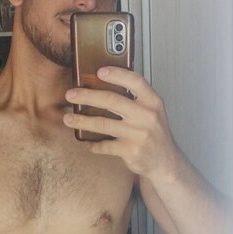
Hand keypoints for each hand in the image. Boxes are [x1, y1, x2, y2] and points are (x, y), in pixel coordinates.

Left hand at [63, 66, 177, 180]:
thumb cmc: (154, 133)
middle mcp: (147, 116)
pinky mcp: (131, 151)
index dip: (117, 74)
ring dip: (82, 121)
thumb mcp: (152, 112)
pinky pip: (105, 145)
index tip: (99, 71)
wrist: (165, 161)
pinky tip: (87, 143)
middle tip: (71, 95)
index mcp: (153, 102)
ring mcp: (139, 134)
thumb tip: (104, 84)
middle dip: (87, 96)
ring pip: (104, 124)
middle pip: (112, 101)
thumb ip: (135, 99)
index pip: (135, 81)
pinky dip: (94, 145)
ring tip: (68, 118)